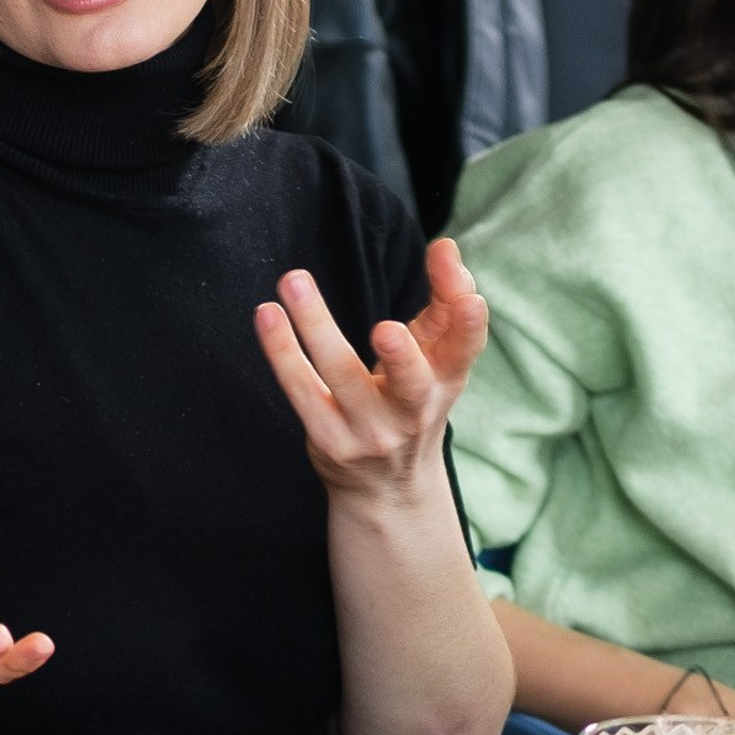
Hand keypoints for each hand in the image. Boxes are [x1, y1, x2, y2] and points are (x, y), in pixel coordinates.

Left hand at [254, 238, 487, 507]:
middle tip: (387, 329)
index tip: (460, 285)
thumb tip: (445, 247)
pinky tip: (267, 315)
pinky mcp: (328, 439)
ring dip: (316, 326)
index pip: (465, 349)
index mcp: (445, 382)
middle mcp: (412, 412)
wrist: (387, 488)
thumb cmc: (412, 401)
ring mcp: (369, 431)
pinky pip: (301, 390)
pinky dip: (282, 352)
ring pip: (341, 376)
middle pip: (412, 386)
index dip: (467, 321)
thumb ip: (446, 301)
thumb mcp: (437, 358)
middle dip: (403, 359)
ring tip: (294, 281)